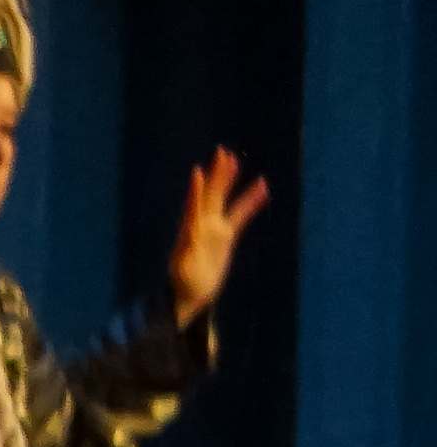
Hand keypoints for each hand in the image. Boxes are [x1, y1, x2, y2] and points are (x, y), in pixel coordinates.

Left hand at [164, 147, 270, 318]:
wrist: (191, 294)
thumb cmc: (184, 283)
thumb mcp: (184, 268)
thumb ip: (188, 251)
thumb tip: (190, 236)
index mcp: (191, 231)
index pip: (194, 205)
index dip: (196, 190)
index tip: (198, 171)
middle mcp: (202, 225)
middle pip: (211, 194)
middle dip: (217, 174)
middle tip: (221, 152)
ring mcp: (215, 228)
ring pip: (225, 199)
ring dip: (230, 180)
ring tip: (236, 159)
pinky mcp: (226, 235)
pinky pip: (241, 213)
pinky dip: (252, 200)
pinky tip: (263, 186)